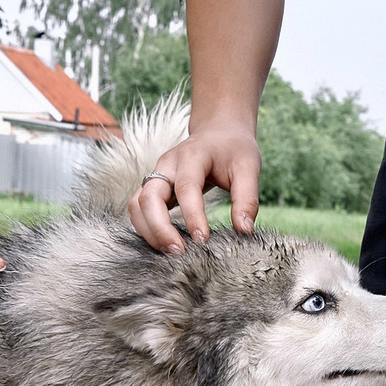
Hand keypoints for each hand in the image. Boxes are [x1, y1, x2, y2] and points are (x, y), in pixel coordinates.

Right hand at [128, 122, 261, 253]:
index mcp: (191, 156)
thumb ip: (247, 198)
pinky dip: (146, 229)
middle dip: (159, 228)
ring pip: (136, 205)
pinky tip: (164, 244)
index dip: (192, 216)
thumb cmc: (233, 149)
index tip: (203, 241)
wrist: (217, 132)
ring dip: (149, 231)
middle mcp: (166, 165)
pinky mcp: (153, 188)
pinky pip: (138, 210)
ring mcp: (156, 176)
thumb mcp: (248, 167)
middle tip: (179, 252)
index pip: (186, 188)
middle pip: (148, 197)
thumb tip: (244, 231)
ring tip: (171, 252)